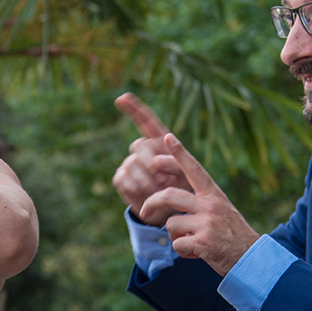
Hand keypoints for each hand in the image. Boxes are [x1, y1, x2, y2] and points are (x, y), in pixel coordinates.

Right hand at [113, 93, 194, 222]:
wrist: (173, 213)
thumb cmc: (186, 190)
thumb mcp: (189, 175)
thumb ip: (177, 164)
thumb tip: (156, 162)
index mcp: (160, 142)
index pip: (146, 121)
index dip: (134, 109)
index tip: (122, 98)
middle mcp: (143, 149)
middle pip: (140, 146)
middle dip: (152, 164)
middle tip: (165, 182)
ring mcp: (130, 163)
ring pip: (132, 165)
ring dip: (147, 182)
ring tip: (159, 192)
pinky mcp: (121, 179)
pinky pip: (124, 180)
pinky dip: (137, 190)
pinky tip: (146, 196)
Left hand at [137, 132, 259, 276]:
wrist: (252, 259)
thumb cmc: (233, 236)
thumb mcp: (221, 212)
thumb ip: (201, 204)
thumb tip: (173, 201)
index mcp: (214, 195)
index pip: (194, 169)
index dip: (180, 153)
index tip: (167, 137)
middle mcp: (210, 205)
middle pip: (170, 195)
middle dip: (152, 202)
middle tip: (143, 211)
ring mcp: (207, 222)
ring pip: (171, 224)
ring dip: (175, 236)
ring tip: (191, 242)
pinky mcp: (203, 241)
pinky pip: (177, 244)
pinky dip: (182, 251)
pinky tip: (196, 253)